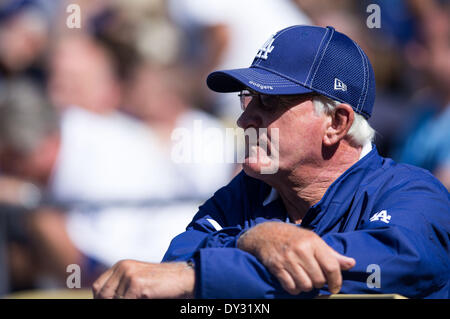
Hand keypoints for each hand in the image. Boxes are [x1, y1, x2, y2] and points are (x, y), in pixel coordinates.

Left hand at [92, 260, 194, 298]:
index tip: (108, 303)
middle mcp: (123, 267)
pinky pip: (125, 302)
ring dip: (123, 303)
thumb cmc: (161, 283)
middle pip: (103, 294)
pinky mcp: (137, 284)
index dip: (101, 299)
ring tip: (141, 298)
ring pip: (114, 300)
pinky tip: (145, 299)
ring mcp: (129, 275)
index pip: (99, 287)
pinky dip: (133, 304)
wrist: (183, 278)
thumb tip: (103, 297)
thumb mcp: (138, 280)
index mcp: (121, 265)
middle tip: (129, 300)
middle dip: (110, 302)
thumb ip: (121, 287)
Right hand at [237, 222, 354, 294]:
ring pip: (305, 285)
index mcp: (313, 242)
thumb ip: (332, 254)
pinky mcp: (276, 267)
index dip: (336, 281)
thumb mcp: (313, 240)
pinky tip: (294, 281)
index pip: (331, 266)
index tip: (334, 287)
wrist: (265, 234)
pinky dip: (294, 289)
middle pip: (318, 279)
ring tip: (304, 279)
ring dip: (306, 287)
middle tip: (315, 279)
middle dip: (319, 283)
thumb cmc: (293, 238)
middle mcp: (300, 249)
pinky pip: (291, 287)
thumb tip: (351, 263)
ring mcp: (287, 259)